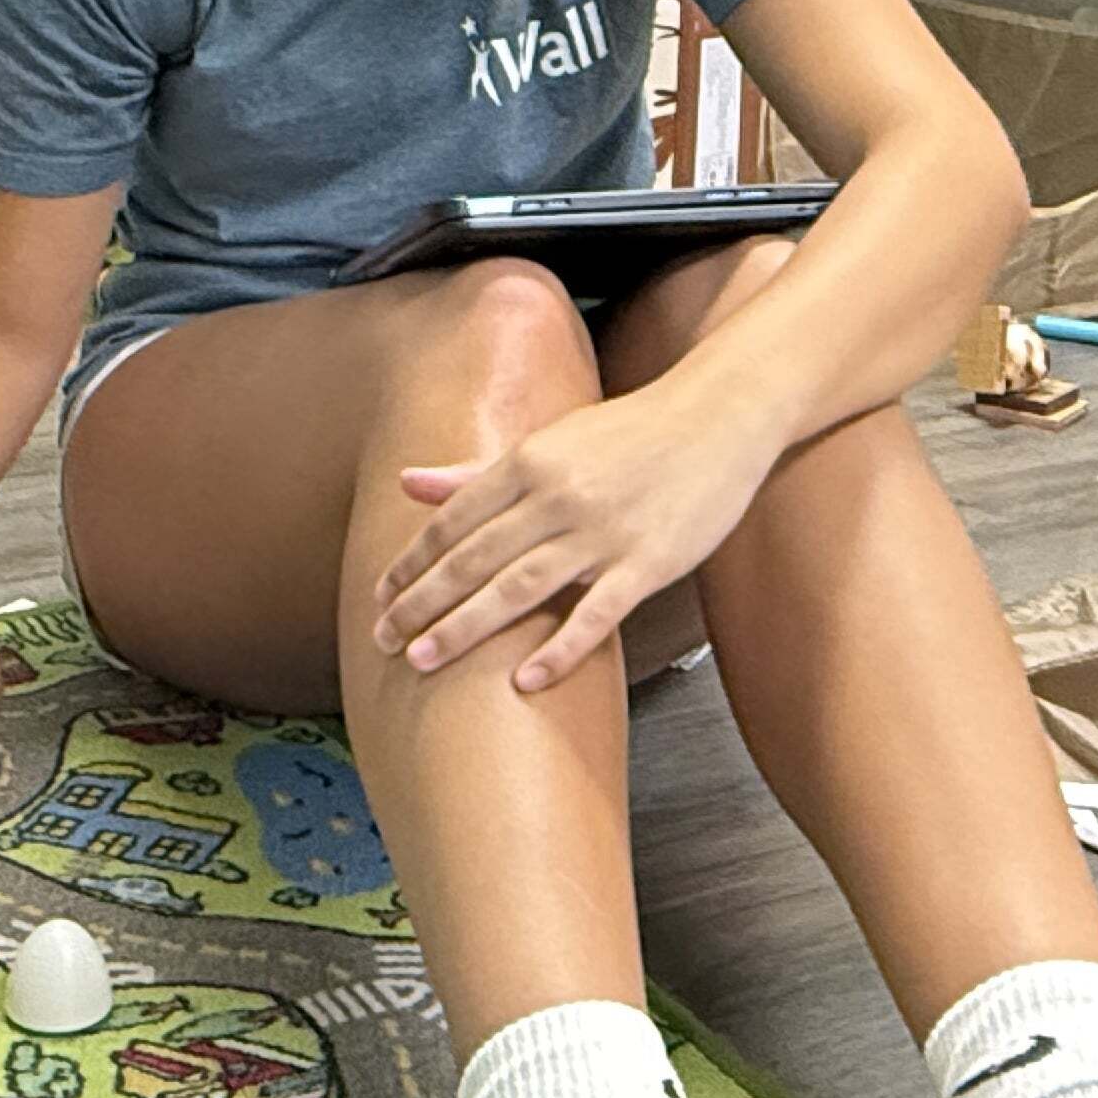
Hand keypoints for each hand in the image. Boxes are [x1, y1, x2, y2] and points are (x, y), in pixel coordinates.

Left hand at [369, 385, 775, 691]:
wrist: (717, 418)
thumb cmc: (627, 434)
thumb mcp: (548, 443)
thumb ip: (475, 473)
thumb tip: (407, 483)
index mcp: (529, 463)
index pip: (453, 521)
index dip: (412, 562)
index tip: (379, 598)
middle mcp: (558, 496)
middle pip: (474, 558)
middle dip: (422, 603)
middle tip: (383, 642)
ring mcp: (603, 532)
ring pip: (520, 587)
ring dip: (466, 627)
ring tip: (422, 660)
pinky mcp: (648, 563)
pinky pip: (596, 614)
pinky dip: (559, 648)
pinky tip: (525, 680)